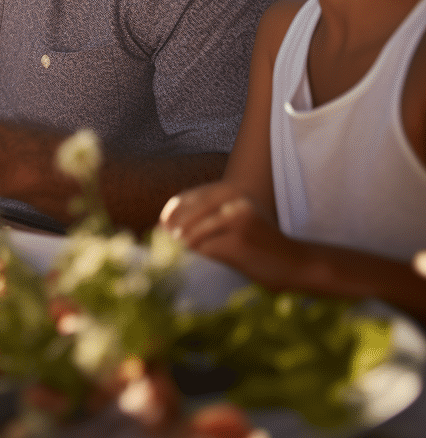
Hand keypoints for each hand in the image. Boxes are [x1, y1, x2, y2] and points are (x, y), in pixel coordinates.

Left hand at [160, 182, 304, 289]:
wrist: (294, 263)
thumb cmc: (257, 244)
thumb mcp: (232, 221)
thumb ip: (201, 218)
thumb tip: (159, 225)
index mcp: (230, 190)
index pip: (185, 198)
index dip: (169, 214)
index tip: (162, 229)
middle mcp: (233, 199)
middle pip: (185, 215)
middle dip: (172, 231)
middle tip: (167, 244)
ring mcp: (236, 217)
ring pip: (192, 233)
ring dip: (184, 246)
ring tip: (185, 254)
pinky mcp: (238, 239)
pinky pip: (205, 249)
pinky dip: (200, 256)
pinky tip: (207, 260)